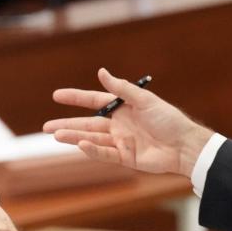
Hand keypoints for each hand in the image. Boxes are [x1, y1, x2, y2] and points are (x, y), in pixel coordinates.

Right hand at [44, 68, 213, 177]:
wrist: (185, 145)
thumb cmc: (169, 119)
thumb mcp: (145, 100)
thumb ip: (121, 89)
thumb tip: (101, 72)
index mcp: (124, 108)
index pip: (94, 101)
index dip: (76, 98)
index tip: (56, 95)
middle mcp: (119, 125)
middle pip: (88, 124)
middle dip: (67, 124)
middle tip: (46, 126)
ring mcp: (121, 142)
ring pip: (92, 139)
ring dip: (74, 137)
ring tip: (55, 135)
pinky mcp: (126, 158)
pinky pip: (105, 154)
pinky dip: (92, 150)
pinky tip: (80, 145)